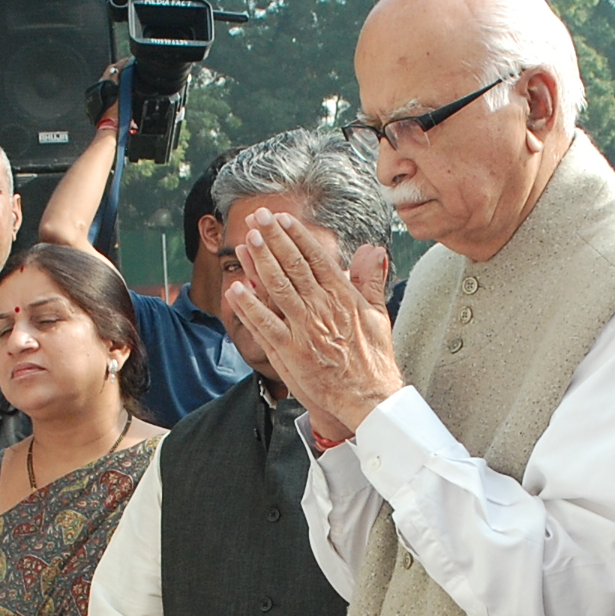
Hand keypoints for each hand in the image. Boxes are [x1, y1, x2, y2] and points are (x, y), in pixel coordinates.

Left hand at [227, 214, 400, 436]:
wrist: (370, 398)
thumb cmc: (375, 359)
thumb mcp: (377, 313)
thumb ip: (370, 279)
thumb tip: (373, 249)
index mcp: (343, 296)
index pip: (317, 258)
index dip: (297, 237)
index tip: (283, 220)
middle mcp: (323, 308)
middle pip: (294, 266)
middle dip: (275, 239)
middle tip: (258, 217)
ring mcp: (305, 329)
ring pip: (279, 288)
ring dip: (261, 262)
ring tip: (247, 240)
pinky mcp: (291, 352)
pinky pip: (265, 324)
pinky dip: (250, 306)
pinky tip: (236, 288)